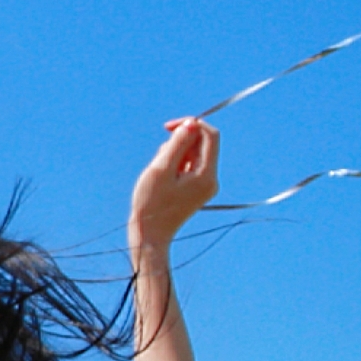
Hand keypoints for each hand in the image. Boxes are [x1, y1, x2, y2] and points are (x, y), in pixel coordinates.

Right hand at [129, 118, 218, 245]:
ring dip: (175, 154)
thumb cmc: (151, 204)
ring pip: (194, 155)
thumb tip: (191, 124)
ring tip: (159, 173)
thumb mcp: (161, 169)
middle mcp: (211, 180)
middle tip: (159, 157)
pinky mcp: (197, 190)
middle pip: (202, 145)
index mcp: (206, 175)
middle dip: (180, 142)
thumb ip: (178, 144)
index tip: (168, 127)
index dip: (191, 125)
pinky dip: (175, 165)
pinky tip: (162, 179)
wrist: (149, 235)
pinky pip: (189, 167)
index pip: (210, 136)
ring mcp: (205, 186)